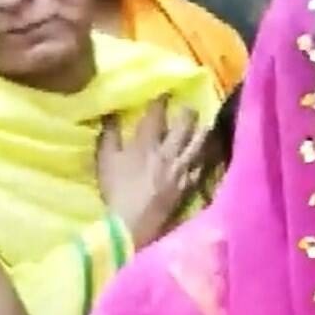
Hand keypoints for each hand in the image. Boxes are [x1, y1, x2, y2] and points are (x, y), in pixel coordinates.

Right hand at [96, 97, 207, 248]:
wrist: (132, 222)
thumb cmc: (116, 190)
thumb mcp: (105, 160)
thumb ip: (109, 135)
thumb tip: (111, 114)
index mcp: (147, 144)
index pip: (156, 116)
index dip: (161, 102)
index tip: (166, 91)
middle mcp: (168, 153)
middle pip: (184, 127)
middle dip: (188, 113)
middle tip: (190, 106)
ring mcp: (182, 170)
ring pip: (198, 145)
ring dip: (203, 132)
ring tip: (206, 123)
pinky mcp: (189, 185)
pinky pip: (202, 167)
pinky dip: (206, 157)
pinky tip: (208, 153)